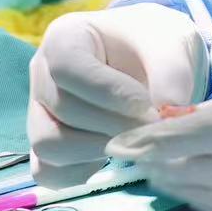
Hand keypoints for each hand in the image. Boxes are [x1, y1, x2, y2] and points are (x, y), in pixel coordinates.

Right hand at [28, 4, 203, 187]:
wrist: (151, 62)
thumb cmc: (155, 45)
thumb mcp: (172, 44)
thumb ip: (172, 73)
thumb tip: (167, 114)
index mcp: (65, 37)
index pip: (68, 67)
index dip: (108, 92)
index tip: (146, 105)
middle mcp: (41, 74)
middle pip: (63, 109)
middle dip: (114, 125)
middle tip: (153, 128)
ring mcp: (39, 112)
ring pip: (48, 145)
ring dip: (97, 149)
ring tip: (133, 138)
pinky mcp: (44, 146)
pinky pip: (47, 172)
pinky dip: (81, 173)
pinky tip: (114, 154)